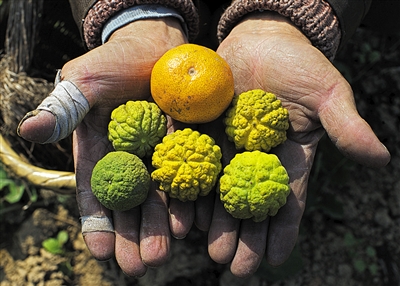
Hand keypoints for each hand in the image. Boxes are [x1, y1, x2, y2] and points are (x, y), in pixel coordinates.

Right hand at [18, 18, 187, 276]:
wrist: (157, 44)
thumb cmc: (115, 60)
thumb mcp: (88, 80)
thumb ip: (65, 108)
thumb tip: (29, 130)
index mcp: (101, 151)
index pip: (97, 192)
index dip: (98, 222)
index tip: (103, 252)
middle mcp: (131, 161)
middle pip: (131, 204)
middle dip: (133, 235)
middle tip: (140, 265)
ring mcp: (161, 156)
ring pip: (160, 197)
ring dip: (161, 227)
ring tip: (163, 252)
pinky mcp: (189, 146)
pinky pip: (189, 176)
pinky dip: (190, 199)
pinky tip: (192, 222)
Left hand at [207, 12, 390, 276]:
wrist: (262, 40)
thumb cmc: (299, 66)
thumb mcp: (328, 94)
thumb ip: (346, 126)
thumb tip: (380, 158)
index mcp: (284, 159)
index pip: (284, 202)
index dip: (280, 232)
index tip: (272, 260)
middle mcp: (251, 160)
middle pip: (246, 204)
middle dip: (240, 235)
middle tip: (231, 264)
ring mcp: (223, 147)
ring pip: (215, 190)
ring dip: (209, 219)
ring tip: (204, 245)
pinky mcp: (198, 130)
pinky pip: (189, 161)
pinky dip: (184, 184)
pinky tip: (179, 209)